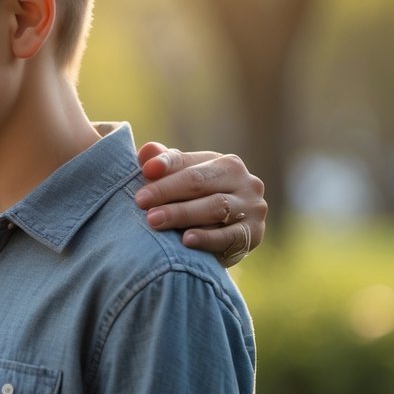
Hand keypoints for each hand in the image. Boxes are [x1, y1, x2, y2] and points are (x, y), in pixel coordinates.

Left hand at [134, 143, 265, 266]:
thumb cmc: (193, 206)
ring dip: (182, 214)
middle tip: (140, 202)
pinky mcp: (254, 234)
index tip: (145, 171)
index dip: (165, 165)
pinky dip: (207, 238)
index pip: (187, 162)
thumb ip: (164, 167)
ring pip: (215, 207)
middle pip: (200, 182)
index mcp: (224, 163)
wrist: (221, 242)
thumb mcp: (179, 184)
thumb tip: (147, 151)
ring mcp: (252, 207)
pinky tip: (186, 240)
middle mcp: (244, 181)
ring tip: (154, 220)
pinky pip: (230, 236)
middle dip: (167, 191)